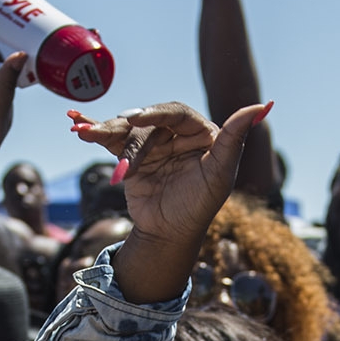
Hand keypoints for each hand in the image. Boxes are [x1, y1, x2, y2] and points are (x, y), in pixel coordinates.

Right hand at [71, 100, 267, 303]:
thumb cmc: (199, 207)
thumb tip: (262, 105)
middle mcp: (176, 134)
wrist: (169, 235)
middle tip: (112, 135)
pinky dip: (94, 131)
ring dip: (104, 130)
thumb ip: (235, 139)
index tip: (138, 119)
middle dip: (129, 132)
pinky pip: (112, 140)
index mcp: (201, 133)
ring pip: (127, 130)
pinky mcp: (131, 155)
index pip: (177, 113)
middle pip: (148, 123)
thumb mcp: (219, 175)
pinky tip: (76, 124)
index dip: (157, 113)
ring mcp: (152, 144)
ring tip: (84, 132)